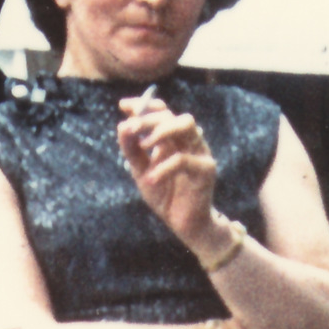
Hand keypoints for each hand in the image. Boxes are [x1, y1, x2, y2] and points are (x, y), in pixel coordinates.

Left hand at [118, 95, 220, 249]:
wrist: (183, 223)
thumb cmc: (164, 195)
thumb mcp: (140, 171)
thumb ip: (131, 150)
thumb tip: (122, 126)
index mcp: (173, 137)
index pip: (162, 110)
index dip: (144, 105)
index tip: (123, 106)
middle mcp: (188, 140)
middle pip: (171, 115)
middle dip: (148, 119)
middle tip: (130, 128)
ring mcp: (200, 151)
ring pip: (186, 126)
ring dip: (162, 131)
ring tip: (144, 146)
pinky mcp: (206, 169)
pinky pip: (184, 159)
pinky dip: (163, 167)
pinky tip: (150, 179)